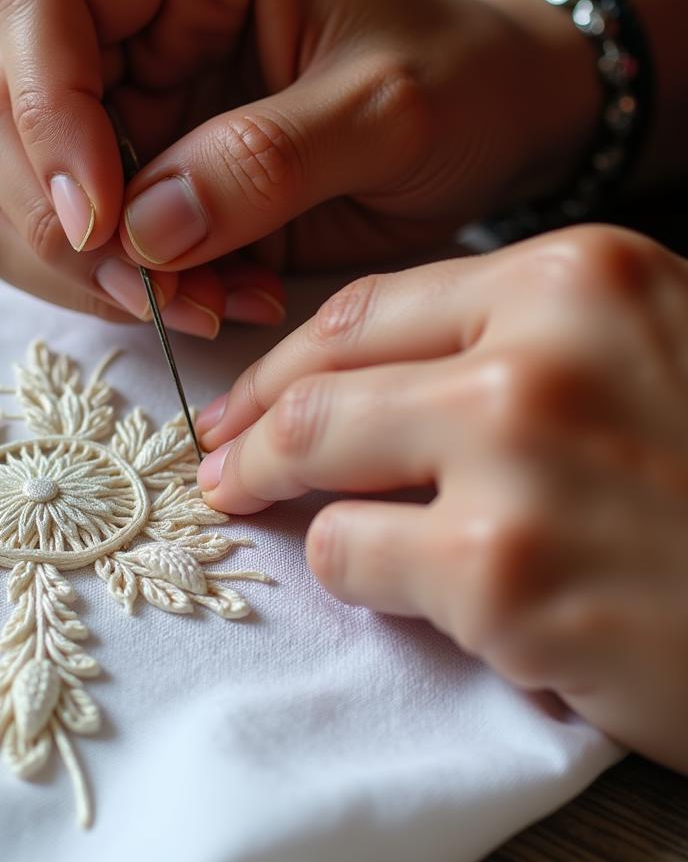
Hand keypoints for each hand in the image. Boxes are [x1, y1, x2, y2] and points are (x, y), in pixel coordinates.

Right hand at [0, 0, 598, 335]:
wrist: (490, 131)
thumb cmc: (459, 84)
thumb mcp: (390, 110)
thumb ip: (267, 160)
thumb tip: (143, 233)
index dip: (44, 111)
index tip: (102, 217)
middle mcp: (130, 37)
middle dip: (61, 225)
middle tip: (158, 289)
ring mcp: (124, 121)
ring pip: (13, 202)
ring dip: (91, 276)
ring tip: (208, 301)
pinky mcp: (138, 196)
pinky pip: (75, 259)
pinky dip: (125, 299)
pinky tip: (215, 300)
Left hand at [196, 224, 687, 771]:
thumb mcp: (645, 353)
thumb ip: (513, 346)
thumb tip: (371, 381)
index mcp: (578, 278)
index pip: (372, 309)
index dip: (288, 359)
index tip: (248, 398)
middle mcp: (540, 351)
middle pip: (325, 379)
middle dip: (248, 426)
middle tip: (216, 463)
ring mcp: (517, 461)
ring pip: (318, 460)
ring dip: (276, 492)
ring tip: (256, 512)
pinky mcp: (505, 577)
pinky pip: (355, 559)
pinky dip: (349, 571)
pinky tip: (391, 583)